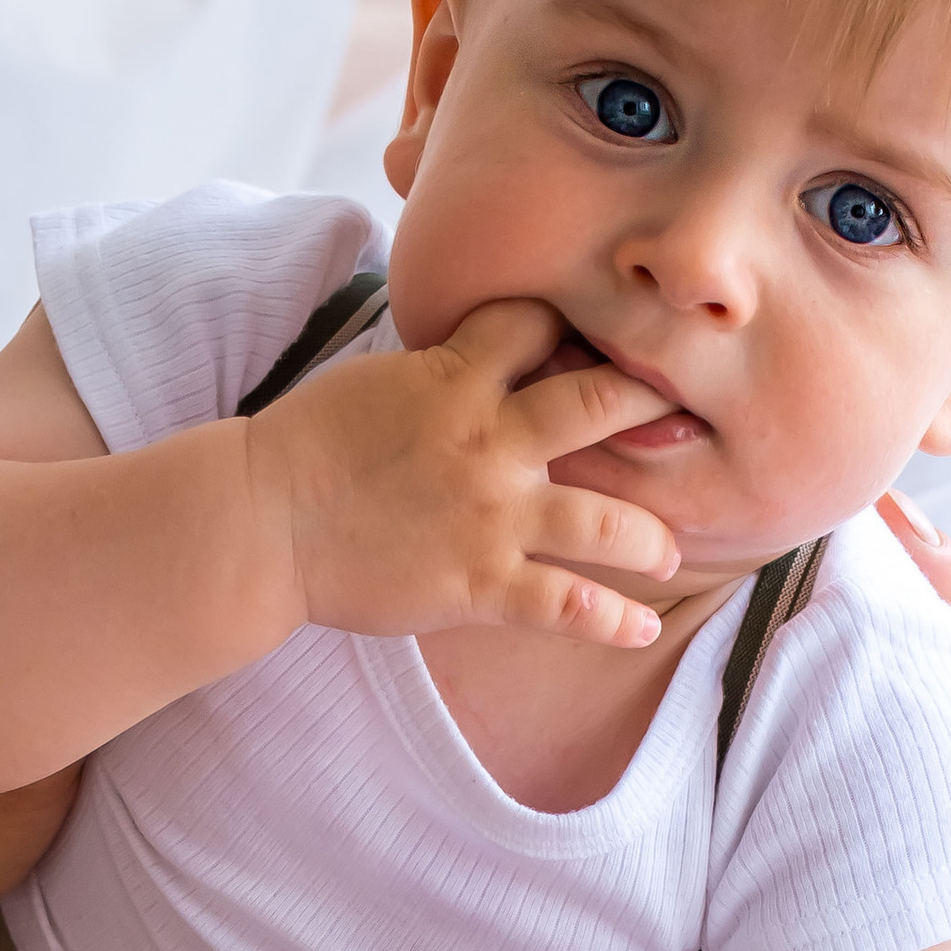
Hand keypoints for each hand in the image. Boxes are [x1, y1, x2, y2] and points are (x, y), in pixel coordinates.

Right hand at [250, 298, 681, 653]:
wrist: (262, 522)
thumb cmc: (306, 448)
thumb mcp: (377, 380)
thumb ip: (441, 371)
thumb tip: (479, 351)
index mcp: (456, 378)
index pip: (538, 323)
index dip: (573, 325)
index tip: (603, 341)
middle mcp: (489, 440)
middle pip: (600, 402)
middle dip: (651, 404)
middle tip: (688, 420)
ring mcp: (490, 515)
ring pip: (603, 519)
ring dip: (648, 536)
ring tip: (666, 552)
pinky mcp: (478, 584)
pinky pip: (566, 604)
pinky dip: (613, 620)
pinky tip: (644, 627)